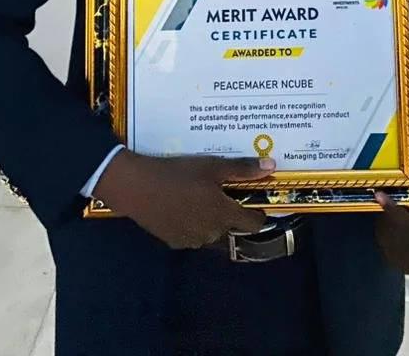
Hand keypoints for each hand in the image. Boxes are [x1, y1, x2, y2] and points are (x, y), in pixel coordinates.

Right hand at [94, 149, 274, 249]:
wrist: (137, 187)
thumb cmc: (178, 173)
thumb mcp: (212, 166)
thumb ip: (243, 170)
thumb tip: (271, 167)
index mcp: (223, 215)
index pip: (253, 224)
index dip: (258, 212)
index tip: (257, 199)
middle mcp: (211, 233)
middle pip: (232, 228)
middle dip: (232, 212)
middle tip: (225, 191)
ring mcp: (191, 240)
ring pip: (212, 233)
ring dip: (213, 219)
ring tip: (203, 196)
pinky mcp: (174, 241)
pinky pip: (193, 235)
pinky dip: (194, 223)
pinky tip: (184, 205)